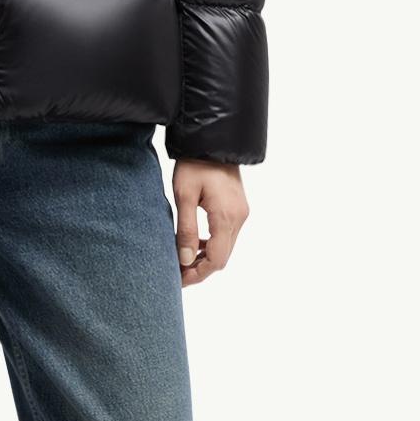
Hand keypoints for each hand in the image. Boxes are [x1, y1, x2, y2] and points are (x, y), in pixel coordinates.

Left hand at [172, 159, 248, 285]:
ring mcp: (241, 213)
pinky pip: (228, 236)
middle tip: (178, 275)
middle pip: (223, 258)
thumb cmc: (194, 164)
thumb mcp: (183, 195)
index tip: (179, 280)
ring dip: (206, 258)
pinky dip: (212, 245)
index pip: (216, 260)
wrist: (211, 141)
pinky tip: (196, 243)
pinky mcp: (239, 208)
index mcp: (225, 217)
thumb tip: (184, 260)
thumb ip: (186, 230)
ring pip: (226, 248)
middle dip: (201, 270)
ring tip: (183, 261)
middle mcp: (239, 218)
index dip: (198, 274)